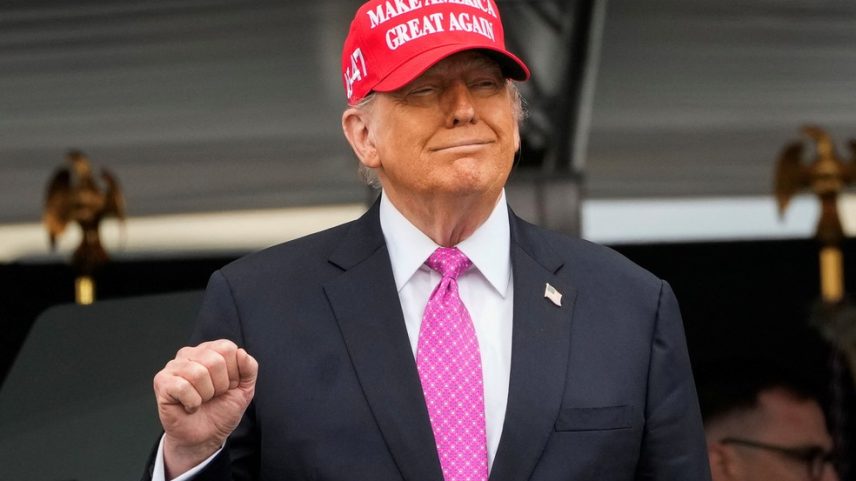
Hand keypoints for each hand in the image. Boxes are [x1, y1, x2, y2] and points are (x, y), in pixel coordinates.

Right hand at [153, 340, 257, 477]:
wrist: (205, 437)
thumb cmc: (221, 410)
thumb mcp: (244, 388)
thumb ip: (249, 368)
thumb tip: (241, 352)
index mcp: (210, 350)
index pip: (227, 348)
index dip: (234, 372)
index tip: (228, 386)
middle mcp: (190, 353)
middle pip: (215, 360)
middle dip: (220, 385)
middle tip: (214, 396)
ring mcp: (173, 367)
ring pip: (198, 373)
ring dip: (206, 395)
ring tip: (202, 400)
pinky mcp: (162, 382)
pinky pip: (183, 387)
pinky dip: (192, 403)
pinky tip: (189, 406)